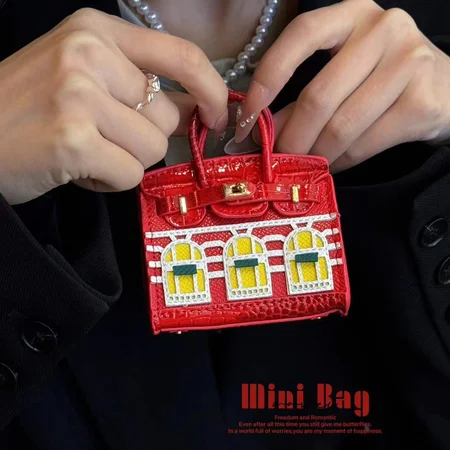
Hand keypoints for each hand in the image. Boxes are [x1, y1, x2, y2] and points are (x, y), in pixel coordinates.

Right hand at [0, 8, 227, 203]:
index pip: (183, 56)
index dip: (211, 90)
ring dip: (125, 160)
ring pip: (153, 148)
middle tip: (100, 137)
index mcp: (94, 31)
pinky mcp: (73, 140)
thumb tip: (198, 108)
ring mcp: (78, 95)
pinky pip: (129, 174)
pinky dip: (109, 181)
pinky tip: (77, 168)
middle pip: (167, 116)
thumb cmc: (27, 109)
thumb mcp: (83, 78)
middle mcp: (88, 55)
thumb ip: (139, 86)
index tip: (216, 115)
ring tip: (84, 151)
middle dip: (142, 138)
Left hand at [235, 0, 449, 171]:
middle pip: (318, 95)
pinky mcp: (422, 101)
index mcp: (352, 15)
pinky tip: (333, 166)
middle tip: (277, 160)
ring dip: (315, 155)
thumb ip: (305, 96)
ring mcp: (408, 62)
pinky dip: (342, 162)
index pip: (301, 35)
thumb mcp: (343, 75)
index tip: (247, 118)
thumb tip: (263, 131)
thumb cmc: (383, 79)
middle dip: (290, 138)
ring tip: (305, 166)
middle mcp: (383, 29)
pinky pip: (365, 144)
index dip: (268, 78)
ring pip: (340, 125)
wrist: (445, 90)